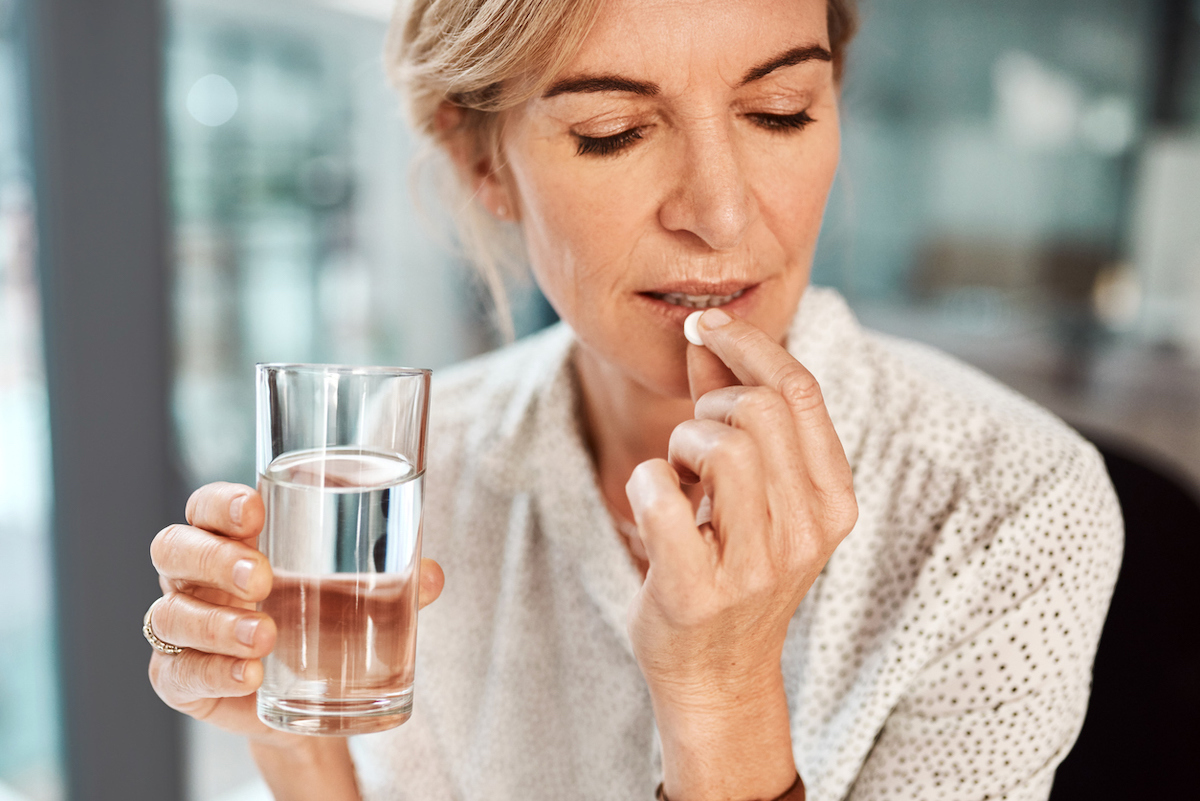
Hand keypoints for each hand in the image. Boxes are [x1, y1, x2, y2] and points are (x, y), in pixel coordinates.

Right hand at [147, 481, 444, 749]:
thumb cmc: (323, 620)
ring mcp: (180, 629)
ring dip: (218, 624)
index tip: (255, 509)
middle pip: (174, 549)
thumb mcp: (357, 595)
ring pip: (172, 615)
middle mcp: (194, 577)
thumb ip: (393, 581)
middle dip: (214, 559)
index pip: (205, 506)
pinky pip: (178, 672)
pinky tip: (248, 675)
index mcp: (231, 540)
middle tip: (263, 578)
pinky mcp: (179, 679)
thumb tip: (433, 575)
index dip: (219, 503)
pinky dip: (213, 672)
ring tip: (267, 637)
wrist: (308, 700)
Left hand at [626, 309, 856, 799]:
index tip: (704, 325)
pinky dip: (644, 484)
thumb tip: (704, 335)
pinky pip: (662, 501)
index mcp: (832, 500)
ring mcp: (756, 568)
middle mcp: (807, 532)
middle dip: (709, 406)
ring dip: (681, 446)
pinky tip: (651, 500)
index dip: (748, 344)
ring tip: (681, 478)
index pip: (801, 391)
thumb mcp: (753, 491)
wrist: (716, 674)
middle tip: (692, 443)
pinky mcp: (697, 594)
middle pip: (758, 411)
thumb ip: (732, 411)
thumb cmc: (731, 567)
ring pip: (721, 449)